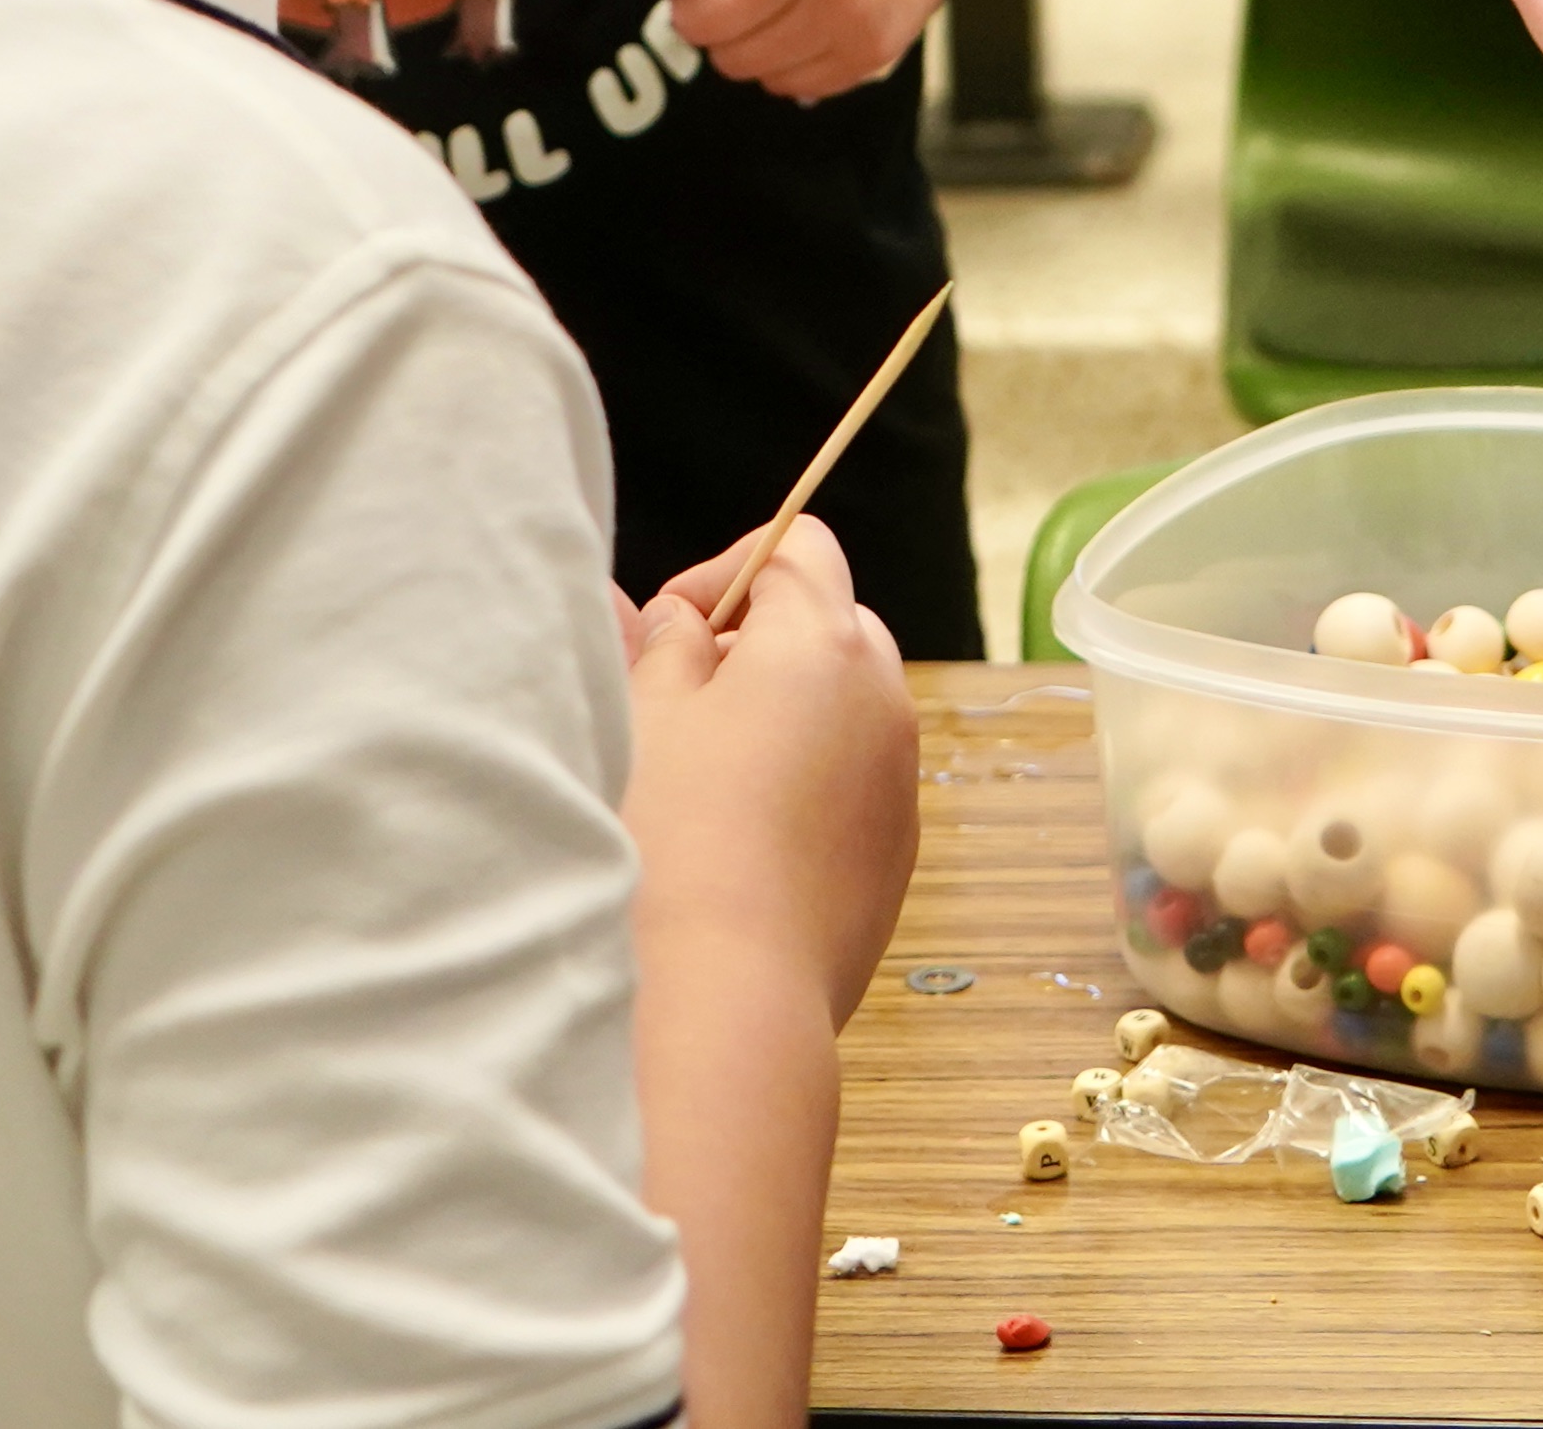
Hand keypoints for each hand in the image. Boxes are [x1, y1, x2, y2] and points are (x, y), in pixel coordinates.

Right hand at [624, 516, 918, 1024]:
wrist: (727, 996)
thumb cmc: (672, 843)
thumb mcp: (644, 717)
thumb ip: (657, 644)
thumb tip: (663, 613)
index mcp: (823, 643)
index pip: (798, 547)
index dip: (729, 571)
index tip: (672, 628)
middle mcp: (883, 700)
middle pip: (830, 623)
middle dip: (759, 643)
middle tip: (681, 700)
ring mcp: (898, 780)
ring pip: (846, 708)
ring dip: (787, 716)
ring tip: (706, 778)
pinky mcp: (896, 851)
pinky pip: (856, 782)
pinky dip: (810, 784)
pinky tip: (742, 841)